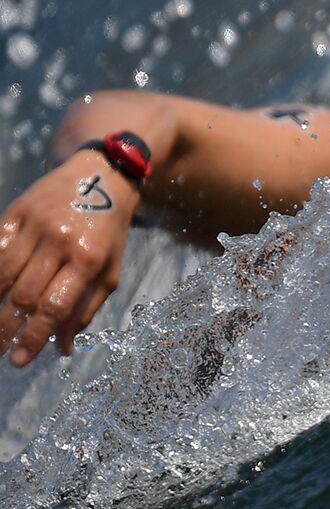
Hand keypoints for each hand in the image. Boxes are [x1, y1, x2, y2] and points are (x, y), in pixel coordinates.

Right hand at [0, 152, 135, 366]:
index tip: (19, 361)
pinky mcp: (16, 211)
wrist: (102, 176)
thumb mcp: (110, 269)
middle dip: (7, 329)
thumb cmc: (108, 231)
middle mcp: (61, 241)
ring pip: (2, 274)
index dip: (34, 337)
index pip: (55, 306)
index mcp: (89, 258)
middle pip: (24, 295)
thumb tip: (62, 349)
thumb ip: (86, 309)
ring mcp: (36, 224)